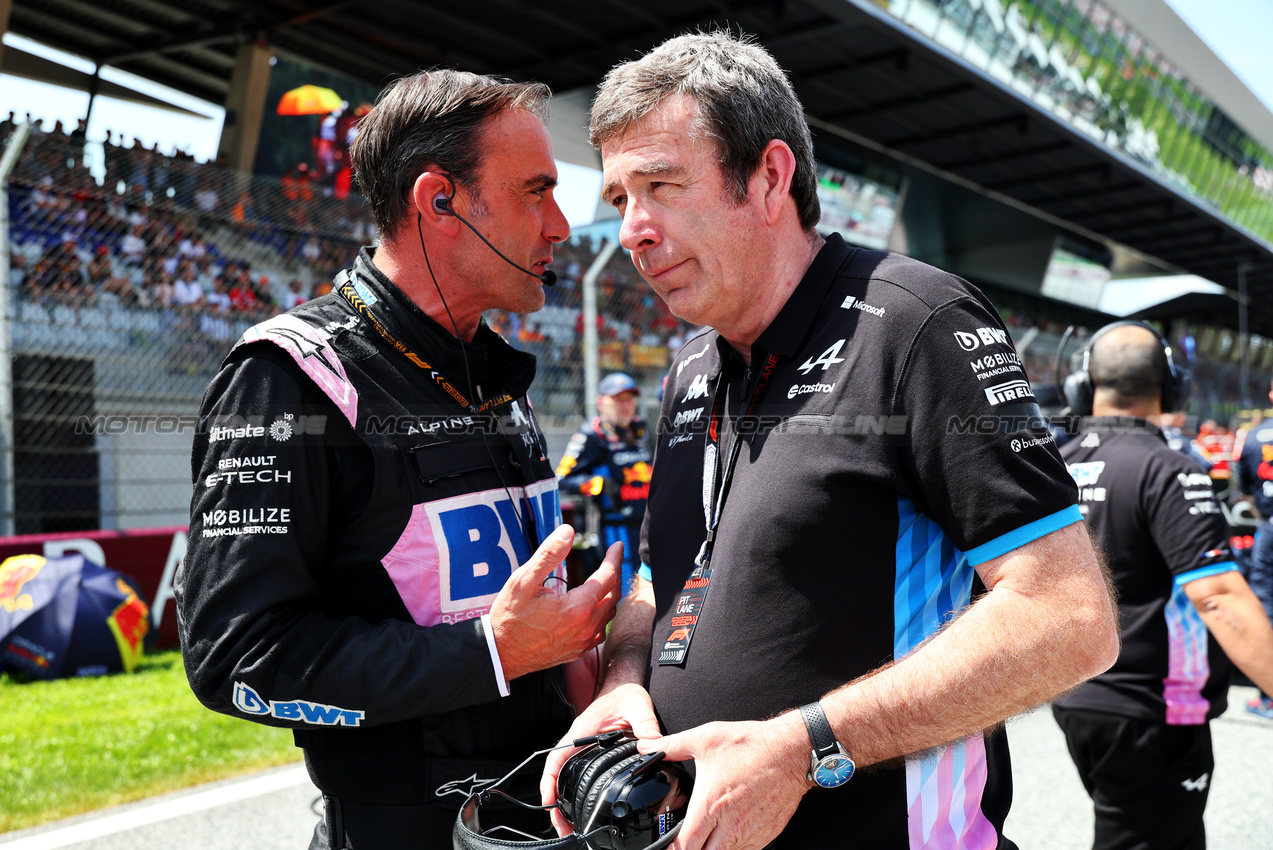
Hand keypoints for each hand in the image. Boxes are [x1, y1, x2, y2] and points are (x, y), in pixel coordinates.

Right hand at [489, 526, 619, 681]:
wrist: (500, 653)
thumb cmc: (509, 616)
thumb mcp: (524, 580)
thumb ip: (549, 554)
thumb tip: (568, 532)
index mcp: (578, 607)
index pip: (608, 576)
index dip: (614, 558)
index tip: (617, 546)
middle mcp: (586, 626)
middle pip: (614, 594)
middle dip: (616, 573)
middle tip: (613, 558)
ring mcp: (583, 642)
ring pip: (610, 614)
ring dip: (611, 594)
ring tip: (607, 578)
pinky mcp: (577, 651)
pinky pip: (601, 630)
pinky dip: (603, 614)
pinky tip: (595, 607)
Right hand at [539, 682, 661, 835]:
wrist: (624, 683)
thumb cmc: (626, 692)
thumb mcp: (638, 706)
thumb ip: (646, 726)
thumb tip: (654, 745)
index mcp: (582, 730)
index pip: (557, 758)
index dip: (550, 782)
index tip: (550, 802)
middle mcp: (578, 740)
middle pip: (556, 773)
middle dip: (554, 801)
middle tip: (562, 825)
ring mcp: (582, 746)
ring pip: (563, 775)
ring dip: (560, 799)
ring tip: (566, 823)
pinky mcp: (589, 750)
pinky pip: (574, 771)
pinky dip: (571, 790)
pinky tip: (576, 806)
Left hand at [637, 713, 810, 849]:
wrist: (792, 750)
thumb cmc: (751, 745)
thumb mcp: (706, 738)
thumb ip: (673, 745)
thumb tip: (648, 745)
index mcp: (711, 805)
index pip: (686, 845)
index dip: (672, 848)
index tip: (665, 845)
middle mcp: (731, 825)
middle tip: (687, 840)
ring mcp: (751, 832)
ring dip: (714, 848)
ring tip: (708, 834)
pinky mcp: (767, 834)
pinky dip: (734, 845)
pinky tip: (730, 831)